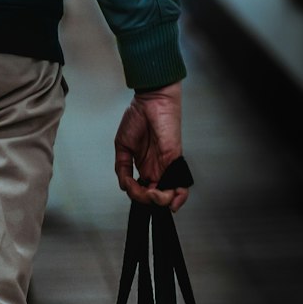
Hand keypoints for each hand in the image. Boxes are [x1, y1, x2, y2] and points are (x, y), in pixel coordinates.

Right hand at [114, 82, 188, 212]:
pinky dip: (178, 198)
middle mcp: (155, 169)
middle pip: (154, 196)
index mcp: (143, 166)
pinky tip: (171, 203)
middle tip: (140, 191)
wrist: (151, 100)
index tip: (128, 186)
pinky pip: (180, 185)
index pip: (142, 191)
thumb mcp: (122, 146)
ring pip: (167, 195)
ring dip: (159, 201)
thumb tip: (125, 186)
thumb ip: (123, 168)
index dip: (136, 195)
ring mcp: (166, 166)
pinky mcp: (175, 160)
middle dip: (146, 200)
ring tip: (153, 194)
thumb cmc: (137, 117)